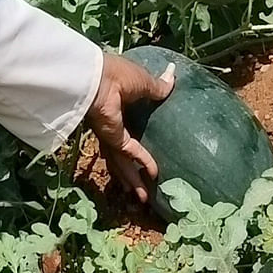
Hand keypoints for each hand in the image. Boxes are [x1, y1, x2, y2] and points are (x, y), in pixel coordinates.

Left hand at [86, 52, 176, 203]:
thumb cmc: (118, 74)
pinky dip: (143, 161)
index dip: (136, 145)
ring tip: (144, 198)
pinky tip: (154, 173)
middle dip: (131, 173)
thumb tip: (173, 76)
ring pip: (122, 161)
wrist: (99, 77)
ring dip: (133, 179)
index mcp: (119, 108)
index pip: (127, 131)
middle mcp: (113, 124)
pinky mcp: (112, 137)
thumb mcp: (143, 81)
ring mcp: (111, 133)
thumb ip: (158, 86)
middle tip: (143, 190)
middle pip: (122, 155)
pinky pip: (130, 152)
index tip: (145, 156)